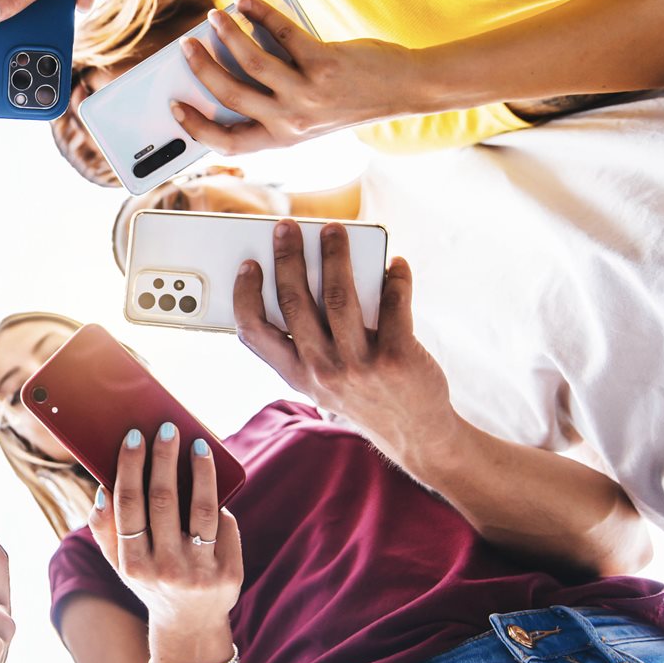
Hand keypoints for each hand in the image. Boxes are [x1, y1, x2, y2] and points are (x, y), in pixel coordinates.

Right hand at [89, 425, 242, 633]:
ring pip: (202, 509)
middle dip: (165, 459)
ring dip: (201, 471)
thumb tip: (103, 490)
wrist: (190, 625)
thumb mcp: (121, 564)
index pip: (129, 505)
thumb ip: (105, 529)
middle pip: (164, 501)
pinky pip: (224, 526)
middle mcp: (165, 569)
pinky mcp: (229, 574)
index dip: (131, 467)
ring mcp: (199, 573)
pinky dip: (218, 502)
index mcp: (132, 564)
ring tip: (199, 445)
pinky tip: (214, 482)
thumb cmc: (151, 579)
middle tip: (167, 429)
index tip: (135, 436)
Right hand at [173, 0, 420, 153]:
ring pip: (251, 63)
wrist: (400, 89)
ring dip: (227, 35)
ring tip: (215, 17)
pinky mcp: (324, 64)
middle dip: (201, 68)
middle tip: (186, 47)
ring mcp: (307, 94)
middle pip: (230, 95)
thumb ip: (270, 103)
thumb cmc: (347, 99)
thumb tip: (227, 63)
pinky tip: (248, 3)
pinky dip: (260, 15)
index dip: (195, 127)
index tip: (176, 106)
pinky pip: (282, 35)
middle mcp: (291, 122)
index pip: (227, 143)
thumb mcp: (305, 117)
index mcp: (282, 139)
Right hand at [232, 220, 457, 457]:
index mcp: (299, 375)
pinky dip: (395, 278)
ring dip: (335, 255)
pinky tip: (395, 264)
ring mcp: (360, 365)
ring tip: (334, 230)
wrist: (417, 434)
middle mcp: (323, 370)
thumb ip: (306, 346)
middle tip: (287, 227)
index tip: (250, 265)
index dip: (246, 295)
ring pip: (339, 296)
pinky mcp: (398, 357)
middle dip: (288, 257)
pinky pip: (394, 303)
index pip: (255, 332)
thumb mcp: (322, 384)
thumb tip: (301, 283)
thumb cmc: (366, 398)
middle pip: (296, 302)